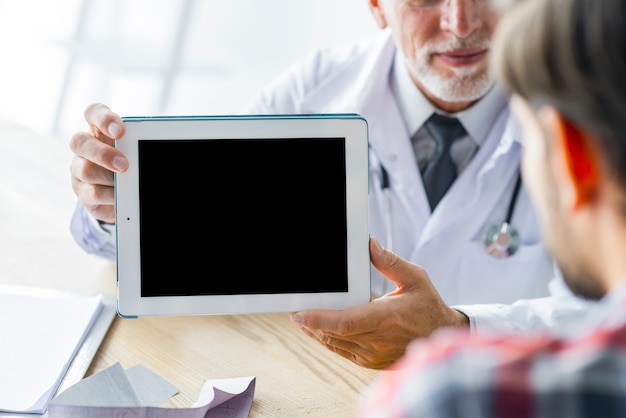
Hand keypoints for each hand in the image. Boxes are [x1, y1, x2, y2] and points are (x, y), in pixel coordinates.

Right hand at [69, 103, 127, 223]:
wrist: (123, 196)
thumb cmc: (130, 166)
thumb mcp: (135, 152)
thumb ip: (138, 146)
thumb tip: (154, 145)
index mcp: (100, 130)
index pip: (93, 113)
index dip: (103, 119)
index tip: (120, 130)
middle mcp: (85, 148)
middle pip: (79, 141)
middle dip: (103, 153)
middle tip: (124, 164)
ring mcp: (79, 169)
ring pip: (84, 170)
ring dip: (109, 178)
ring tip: (127, 184)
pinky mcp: (82, 192)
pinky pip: (92, 193)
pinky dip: (110, 196)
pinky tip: (121, 197)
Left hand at [289, 236, 468, 368]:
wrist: (442, 336)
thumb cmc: (428, 305)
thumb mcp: (416, 278)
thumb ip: (391, 262)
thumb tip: (370, 245)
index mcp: (387, 318)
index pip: (345, 322)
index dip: (319, 320)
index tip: (299, 314)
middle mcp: (378, 340)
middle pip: (333, 334)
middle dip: (310, 323)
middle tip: (293, 311)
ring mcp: (374, 355)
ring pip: (335, 345)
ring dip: (315, 333)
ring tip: (300, 320)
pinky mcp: (371, 362)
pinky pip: (342, 352)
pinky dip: (327, 341)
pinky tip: (318, 331)